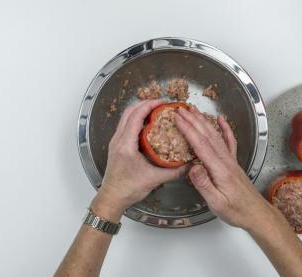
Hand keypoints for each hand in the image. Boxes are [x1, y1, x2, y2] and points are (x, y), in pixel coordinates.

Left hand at [92, 100, 187, 220]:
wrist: (112, 198)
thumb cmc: (129, 189)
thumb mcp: (154, 179)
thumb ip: (174, 171)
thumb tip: (189, 164)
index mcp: (126, 144)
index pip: (136, 116)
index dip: (149, 105)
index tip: (163, 102)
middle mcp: (118, 140)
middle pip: (129, 112)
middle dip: (145, 104)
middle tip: (161, 104)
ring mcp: (115, 142)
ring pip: (126, 118)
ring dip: (139, 111)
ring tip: (155, 111)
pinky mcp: (116, 146)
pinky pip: (125, 126)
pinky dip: (136, 120)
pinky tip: (147, 125)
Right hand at [174, 107, 273, 229]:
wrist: (256, 213)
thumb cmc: (236, 211)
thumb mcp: (217, 203)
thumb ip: (204, 185)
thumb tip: (192, 168)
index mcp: (220, 170)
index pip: (201, 146)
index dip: (188, 131)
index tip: (178, 119)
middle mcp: (226, 161)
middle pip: (207, 136)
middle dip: (193, 121)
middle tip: (180, 110)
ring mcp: (231, 160)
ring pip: (216, 136)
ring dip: (204, 122)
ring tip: (193, 111)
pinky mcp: (233, 163)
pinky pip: (229, 142)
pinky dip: (225, 129)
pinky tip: (221, 120)